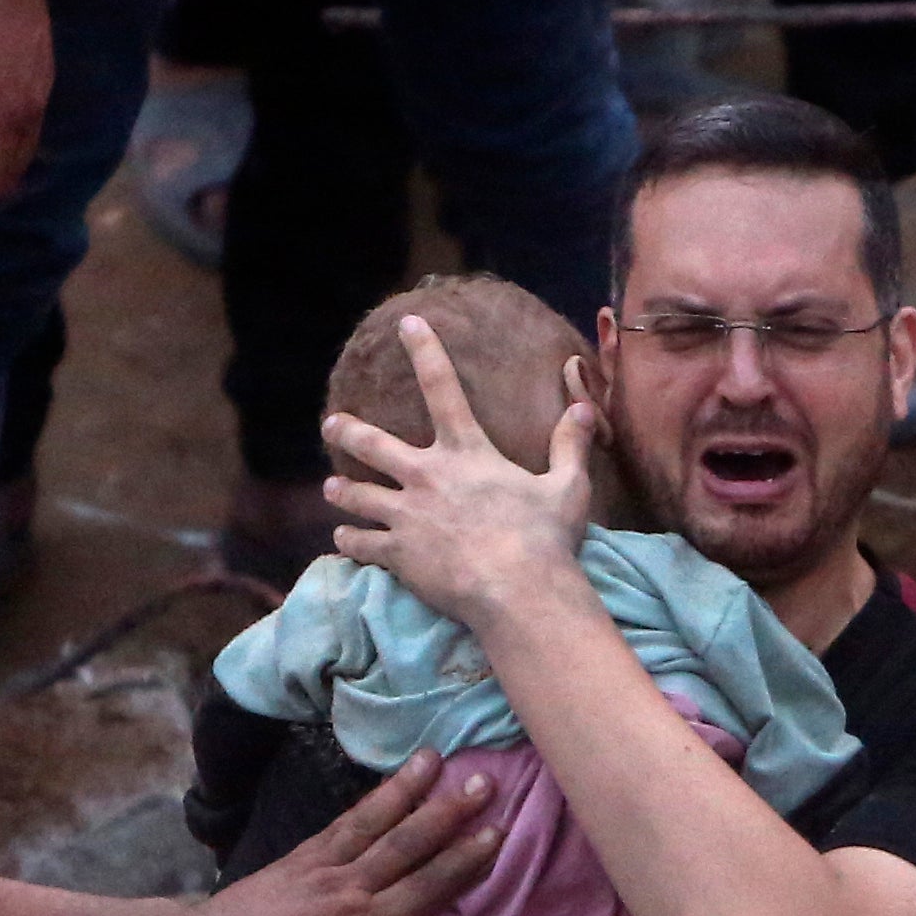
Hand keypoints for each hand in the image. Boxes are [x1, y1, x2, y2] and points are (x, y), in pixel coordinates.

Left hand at [182, 750, 499, 915]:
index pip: (424, 888)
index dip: (463, 861)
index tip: (497, 832)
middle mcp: (347, 887)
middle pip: (406, 844)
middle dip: (448, 813)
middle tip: (485, 781)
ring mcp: (321, 866)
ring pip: (374, 821)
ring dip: (408, 790)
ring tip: (436, 756)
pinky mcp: (299, 857)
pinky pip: (342, 822)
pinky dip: (369, 800)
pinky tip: (386, 784)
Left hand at [322, 316, 598, 633]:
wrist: (517, 591)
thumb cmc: (545, 538)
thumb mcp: (568, 487)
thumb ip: (569, 445)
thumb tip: (585, 407)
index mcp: (466, 453)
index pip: (442, 387)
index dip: (424, 350)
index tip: (407, 323)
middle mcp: (427, 476)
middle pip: (373, 444)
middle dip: (348, 432)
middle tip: (331, 425)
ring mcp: (406, 515)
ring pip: (357, 496)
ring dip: (341, 492)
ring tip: (331, 491)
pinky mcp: (397, 553)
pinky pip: (361, 543)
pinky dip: (349, 542)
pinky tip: (342, 540)